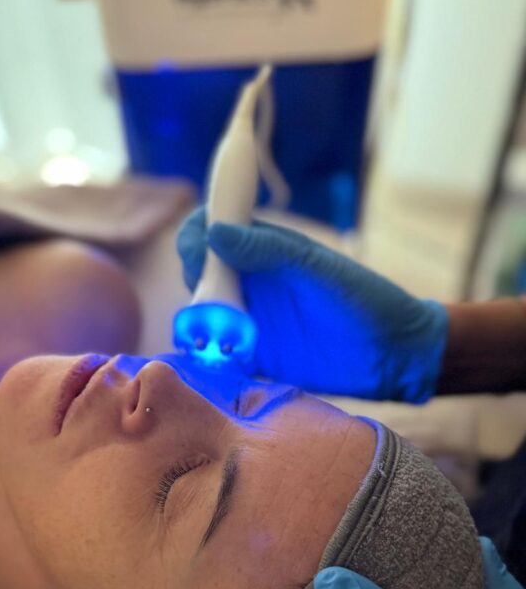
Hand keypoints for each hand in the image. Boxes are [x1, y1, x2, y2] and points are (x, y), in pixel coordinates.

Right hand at [177, 207, 447, 401]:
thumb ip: (269, 251)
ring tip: (216, 335)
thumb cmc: (364, 300)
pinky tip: (219, 359)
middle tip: (212, 301)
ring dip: (197, 323)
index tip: (200, 250)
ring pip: (201, 315)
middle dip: (195, 282)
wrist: (393, 355)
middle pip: (198, 272)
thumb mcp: (317, 270)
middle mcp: (251, 281)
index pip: (212, 229)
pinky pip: (218, 355)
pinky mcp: (254, 359)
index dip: (198, 236)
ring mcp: (249, 320)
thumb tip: (215, 232)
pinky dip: (208, 357)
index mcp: (264, 248)